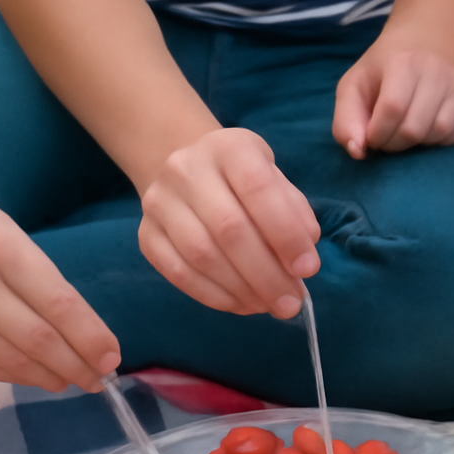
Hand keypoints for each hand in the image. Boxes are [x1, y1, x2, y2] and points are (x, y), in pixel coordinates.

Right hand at [0, 189, 119, 392]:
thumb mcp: (7, 234)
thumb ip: (40, 279)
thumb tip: (84, 334)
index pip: (59, 304)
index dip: (90, 338)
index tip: (111, 357)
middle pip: (38, 340)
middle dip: (76, 365)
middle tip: (97, 379)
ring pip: (11, 360)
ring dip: (48, 376)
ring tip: (69, 381)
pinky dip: (14, 375)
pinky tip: (33, 376)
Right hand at [137, 127, 321, 316]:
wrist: (190, 174)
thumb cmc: (245, 184)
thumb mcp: (277, 183)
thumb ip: (296, 216)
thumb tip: (303, 262)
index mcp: (229, 147)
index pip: (259, 190)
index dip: (286, 234)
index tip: (307, 269)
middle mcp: (186, 168)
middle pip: (229, 228)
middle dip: (266, 274)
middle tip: (290, 304)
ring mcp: (159, 201)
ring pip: (202, 255)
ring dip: (242, 290)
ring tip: (268, 306)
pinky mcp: (146, 234)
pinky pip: (178, 273)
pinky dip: (214, 296)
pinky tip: (240, 304)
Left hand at [332, 29, 453, 157]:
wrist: (427, 41)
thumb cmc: (384, 69)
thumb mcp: (354, 86)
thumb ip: (345, 120)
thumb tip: (358, 152)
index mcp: (403, 63)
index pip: (392, 109)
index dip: (377, 134)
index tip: (372, 136)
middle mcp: (437, 72)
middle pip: (414, 129)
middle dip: (394, 144)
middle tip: (388, 137)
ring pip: (438, 134)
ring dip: (417, 144)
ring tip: (407, 131)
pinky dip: (441, 142)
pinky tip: (428, 130)